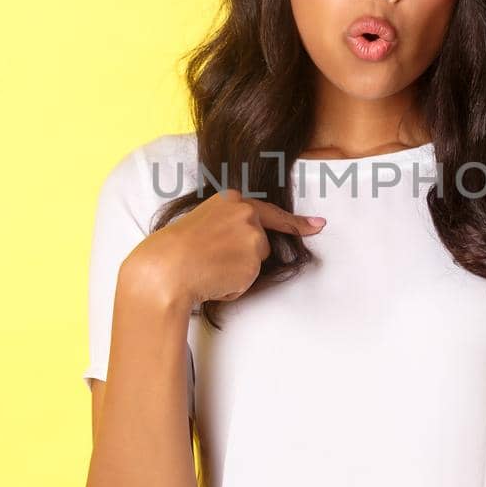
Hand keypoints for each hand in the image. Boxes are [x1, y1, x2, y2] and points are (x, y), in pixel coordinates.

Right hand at [124, 189, 325, 306]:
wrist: (167, 266)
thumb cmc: (175, 249)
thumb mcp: (203, 222)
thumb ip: (227, 225)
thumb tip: (244, 243)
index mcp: (232, 200)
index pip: (272, 212)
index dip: (298, 222)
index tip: (318, 225)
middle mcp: (248, 215)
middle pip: (261, 245)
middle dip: (243, 258)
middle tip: (211, 261)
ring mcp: (253, 237)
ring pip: (253, 265)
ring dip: (235, 273)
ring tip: (208, 268)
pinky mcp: (254, 262)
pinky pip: (246, 282)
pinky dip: (232, 286)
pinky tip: (213, 279)